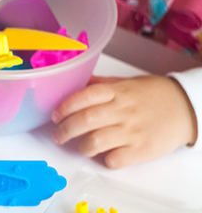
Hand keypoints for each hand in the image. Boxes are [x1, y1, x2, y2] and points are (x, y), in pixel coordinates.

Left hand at [51, 75, 198, 168]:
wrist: (187, 108)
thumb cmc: (153, 95)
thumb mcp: (127, 83)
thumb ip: (101, 85)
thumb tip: (74, 83)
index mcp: (117, 92)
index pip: (85, 96)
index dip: (65, 106)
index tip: (55, 115)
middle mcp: (123, 111)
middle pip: (85, 120)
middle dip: (65, 130)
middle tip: (58, 136)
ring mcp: (132, 131)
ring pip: (96, 141)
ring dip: (82, 147)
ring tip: (80, 147)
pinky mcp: (142, 150)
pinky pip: (115, 160)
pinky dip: (105, 160)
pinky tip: (104, 155)